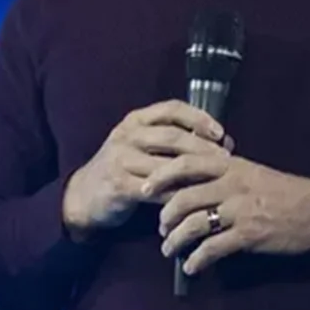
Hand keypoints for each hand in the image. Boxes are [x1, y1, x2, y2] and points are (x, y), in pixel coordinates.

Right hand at [61, 100, 230, 237]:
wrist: (83, 196)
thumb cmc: (123, 169)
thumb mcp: (145, 148)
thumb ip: (180, 143)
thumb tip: (227, 141)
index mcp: (135, 120)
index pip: (171, 108)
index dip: (198, 118)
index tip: (220, 132)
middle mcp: (127, 135)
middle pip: (173, 136)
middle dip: (203, 148)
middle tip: (225, 160)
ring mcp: (121, 159)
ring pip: (166, 164)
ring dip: (194, 174)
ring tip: (215, 182)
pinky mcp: (119, 185)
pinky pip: (156, 190)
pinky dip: (177, 196)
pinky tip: (193, 201)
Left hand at [146, 154, 309, 274]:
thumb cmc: (283, 190)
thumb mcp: (251, 170)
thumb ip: (223, 171)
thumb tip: (191, 180)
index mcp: (230, 165)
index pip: (186, 163)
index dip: (161, 175)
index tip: (145, 188)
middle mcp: (231, 184)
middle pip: (184, 197)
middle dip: (165, 215)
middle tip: (160, 226)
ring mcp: (239, 210)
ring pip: (194, 224)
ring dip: (176, 240)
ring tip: (169, 249)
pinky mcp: (248, 235)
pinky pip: (213, 248)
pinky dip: (197, 259)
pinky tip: (191, 266)